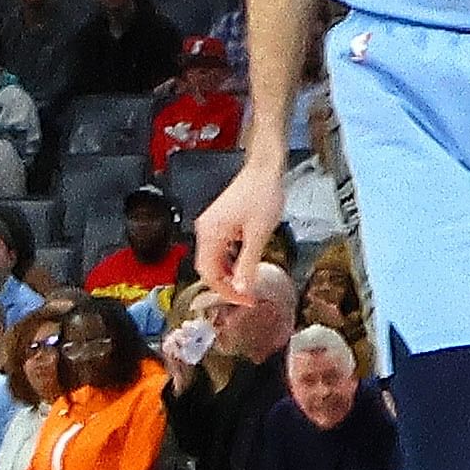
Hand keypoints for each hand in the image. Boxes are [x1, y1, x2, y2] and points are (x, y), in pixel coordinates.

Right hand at [190, 164, 277, 318]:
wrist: (263, 169)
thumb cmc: (261, 194)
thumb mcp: (258, 234)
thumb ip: (248, 263)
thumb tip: (242, 288)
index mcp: (210, 234)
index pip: (209, 274)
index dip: (226, 291)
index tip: (245, 300)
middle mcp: (205, 230)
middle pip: (207, 268)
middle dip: (226, 284)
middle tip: (246, 295)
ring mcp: (210, 225)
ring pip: (213, 259)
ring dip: (228, 273)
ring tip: (247, 281)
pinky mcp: (219, 222)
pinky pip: (219, 248)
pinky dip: (230, 260)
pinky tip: (244, 262)